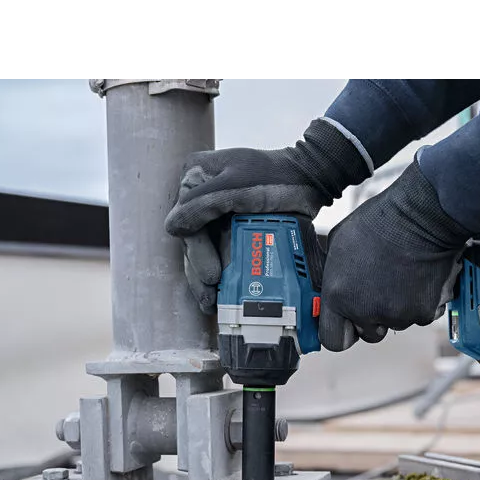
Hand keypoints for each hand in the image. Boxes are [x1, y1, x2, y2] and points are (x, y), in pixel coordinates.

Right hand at [165, 118, 368, 312]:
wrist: (307, 178)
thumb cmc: (273, 175)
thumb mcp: (235, 185)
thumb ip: (202, 203)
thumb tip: (171, 228)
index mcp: (194, 176)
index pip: (186, 222)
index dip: (196, 253)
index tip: (210, 276)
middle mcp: (200, 195)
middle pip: (192, 241)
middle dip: (199, 272)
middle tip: (210, 296)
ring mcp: (216, 212)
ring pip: (203, 250)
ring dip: (204, 279)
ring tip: (210, 303)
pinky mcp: (232, 226)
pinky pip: (219, 252)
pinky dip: (221, 272)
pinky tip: (221, 293)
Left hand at [319, 158, 473, 350]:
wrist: (422, 216)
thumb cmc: (381, 222)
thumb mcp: (339, 242)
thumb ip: (334, 275)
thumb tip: (333, 283)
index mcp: (338, 296)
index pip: (333, 339)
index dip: (341, 332)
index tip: (347, 325)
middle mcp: (365, 311)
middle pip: (368, 333)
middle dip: (372, 318)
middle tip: (379, 291)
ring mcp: (395, 315)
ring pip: (394, 323)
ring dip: (396, 307)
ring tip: (398, 276)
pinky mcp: (422, 313)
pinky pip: (418, 316)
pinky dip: (419, 302)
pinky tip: (416, 278)